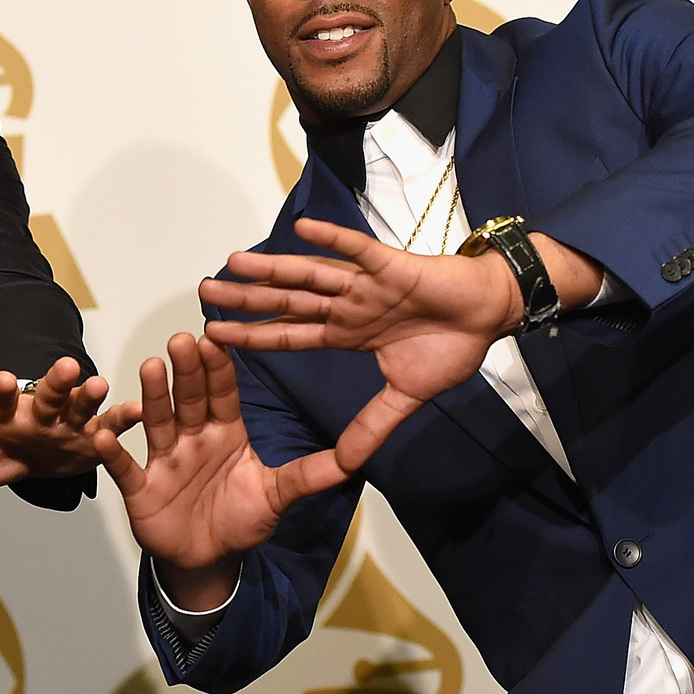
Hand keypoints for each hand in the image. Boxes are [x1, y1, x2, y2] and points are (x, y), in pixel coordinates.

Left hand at [0, 357, 132, 518]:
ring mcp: (65, 420)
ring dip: (89, 394)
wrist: (28, 452)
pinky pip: (109, 425)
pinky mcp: (91, 433)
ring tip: (100, 385)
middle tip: (65, 367)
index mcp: (1, 414)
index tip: (3, 380)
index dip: (1, 390)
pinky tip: (136, 411)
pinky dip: (123, 418)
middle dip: (55, 382)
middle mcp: (36, 411)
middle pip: (46, 394)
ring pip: (78, 403)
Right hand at [92, 334, 394, 610]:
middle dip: (186, 370)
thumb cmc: (240, 520)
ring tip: (149, 366)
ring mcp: (165, 459)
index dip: (219, 369)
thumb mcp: (277, 496)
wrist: (208, 559)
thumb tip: (354, 460)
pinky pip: (125, 467)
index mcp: (226, 433)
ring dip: (152, 396)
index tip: (217, 339)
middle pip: (189, 398)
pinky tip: (103, 435)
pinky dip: (113, 453)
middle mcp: (193, 438)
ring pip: (157, 421)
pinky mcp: (142, 487)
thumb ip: (309, 475)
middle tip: (182, 339)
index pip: (223, 394)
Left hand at [198, 217, 599, 460]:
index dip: (253, 334)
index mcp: (348, 333)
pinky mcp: (392, 267)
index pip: (290, 334)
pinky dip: (331, 239)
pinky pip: (357, 251)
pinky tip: (301, 228)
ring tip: (234, 262)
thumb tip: (348, 464)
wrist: (489, 315)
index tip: (214, 332)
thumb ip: (373, 424)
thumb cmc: (451, 346)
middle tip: (204, 291)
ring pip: (311, 275)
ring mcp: (367, 285)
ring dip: (274, 269)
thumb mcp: (405, 395)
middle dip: (247, 299)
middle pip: (287, 302)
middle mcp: (349, 305)